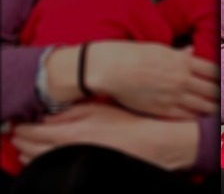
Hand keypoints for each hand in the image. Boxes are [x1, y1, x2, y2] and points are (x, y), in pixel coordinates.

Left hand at [12, 103, 198, 169]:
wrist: (149, 144)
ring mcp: (74, 161)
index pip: (32, 134)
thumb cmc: (128, 124)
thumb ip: (70, 112)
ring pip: (40, 162)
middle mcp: (68, 151)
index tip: (18, 126)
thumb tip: (48, 116)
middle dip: (22, 142)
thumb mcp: (98, 109)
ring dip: (30, 155)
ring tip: (26, 147)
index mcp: (69, 134)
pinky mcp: (82, 168)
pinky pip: (54, 167)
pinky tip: (46, 157)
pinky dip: (44, 162)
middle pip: (31, 151)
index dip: (22, 129)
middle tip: (19, 135)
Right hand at [87, 41, 218, 117]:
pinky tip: (201, 117)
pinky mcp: (162, 109)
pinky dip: (196, 117)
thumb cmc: (133, 55)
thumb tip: (192, 51)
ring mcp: (173, 96)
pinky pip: (186, 116)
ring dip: (212, 107)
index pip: (213, 71)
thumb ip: (180, 54)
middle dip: (220, 94)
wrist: (110, 69)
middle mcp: (182, 79)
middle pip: (212, 90)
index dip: (222, 77)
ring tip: (218, 110)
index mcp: (183, 62)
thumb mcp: (160, 49)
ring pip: (203, 105)